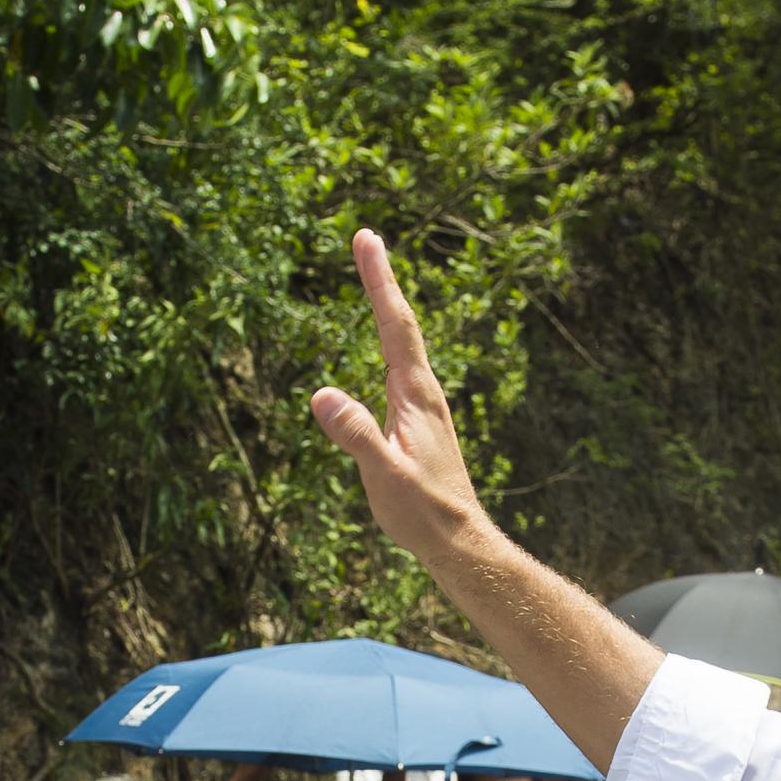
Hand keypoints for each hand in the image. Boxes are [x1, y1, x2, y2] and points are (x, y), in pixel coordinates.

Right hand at [309, 229, 488, 566]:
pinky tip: (384, 346)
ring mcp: (424, 406)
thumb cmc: (423, 513)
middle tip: (366, 239)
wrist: (459, 541)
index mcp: (417, 396)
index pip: (395, 326)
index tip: (367, 239)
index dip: (379, 281)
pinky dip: (389, 339)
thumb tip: (322, 394)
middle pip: (400, 324)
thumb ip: (355, 435)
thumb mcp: (384, 476)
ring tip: (374, 276)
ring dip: (387, 306)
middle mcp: (425, 393)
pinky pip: (400, 366)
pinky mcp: (420, 422)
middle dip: (382, 280)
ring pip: (403, 344)